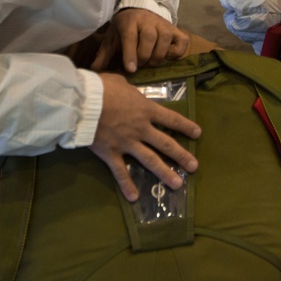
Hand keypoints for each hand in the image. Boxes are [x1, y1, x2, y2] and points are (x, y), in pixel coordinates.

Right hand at [89, 73, 200, 201]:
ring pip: (150, 160)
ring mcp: (127, 143)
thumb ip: (129, 89)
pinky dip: (127, 185)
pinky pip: (120, 171)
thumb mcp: (120, 82)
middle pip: (166, 143)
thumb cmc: (101, 88)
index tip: (198, 134)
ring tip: (177, 184)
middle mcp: (141, 128)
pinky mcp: (111, 153)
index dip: (186, 126)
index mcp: (146, 110)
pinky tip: (135, 197)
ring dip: (165, 173)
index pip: (171, 119)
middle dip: (181, 155)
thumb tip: (128, 90)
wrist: (83, 102)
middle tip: (194, 167)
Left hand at [91, 8, 189, 73]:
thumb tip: (95, 72)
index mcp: (129, 22)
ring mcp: (163, 24)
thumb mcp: (112, 38)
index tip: (131, 69)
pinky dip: (177, 52)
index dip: (130, 54)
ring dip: (159, 55)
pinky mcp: (175, 29)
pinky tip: (168, 57)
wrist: (140, 10)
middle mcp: (148, 21)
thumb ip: (104, 55)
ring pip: (166, 39)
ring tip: (151, 63)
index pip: (130, 37)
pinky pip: (182, 40)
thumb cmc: (124, 27)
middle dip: (145, 56)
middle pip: (150, 38)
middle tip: (140, 65)